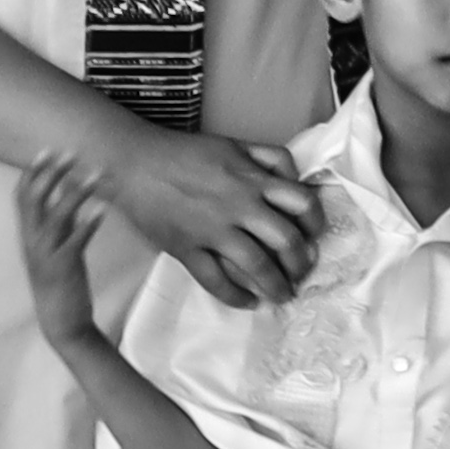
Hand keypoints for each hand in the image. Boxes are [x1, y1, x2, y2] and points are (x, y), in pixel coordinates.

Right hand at [11, 158, 117, 350]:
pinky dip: (87, 225)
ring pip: (55, 217)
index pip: (22, 199)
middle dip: (50, 175)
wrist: (61, 322)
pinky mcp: (63, 268)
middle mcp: (31, 243)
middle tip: (68, 152)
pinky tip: (102, 210)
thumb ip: (61, 224)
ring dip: (75, 193)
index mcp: (28, 237)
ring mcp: (45, 255)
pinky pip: (74, 242)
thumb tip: (68, 196)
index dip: (32, 174)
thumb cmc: (61, 283)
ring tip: (96, 174)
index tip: (46, 151)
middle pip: (34, 201)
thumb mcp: (58, 249)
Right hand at [84, 117, 319, 313]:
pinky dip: (235, 297)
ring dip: (275, 286)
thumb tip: (298, 178)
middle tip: (302, 274)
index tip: (314, 237)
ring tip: (282, 296)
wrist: (133, 163)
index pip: (303, 203)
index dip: (316, 224)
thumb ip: (270, 159)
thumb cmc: (184, 153)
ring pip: (256, 265)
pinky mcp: (186, 248)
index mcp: (254, 180)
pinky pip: (215, 280)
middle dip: (301, 263)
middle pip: (286, 241)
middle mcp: (239, 206)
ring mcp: (212, 230)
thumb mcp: (236, 145)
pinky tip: (247, 303)